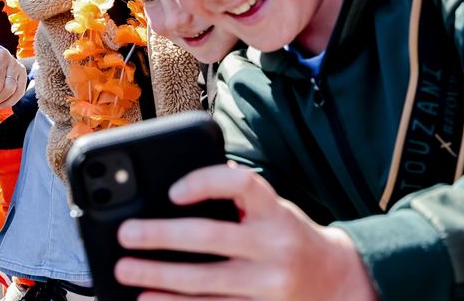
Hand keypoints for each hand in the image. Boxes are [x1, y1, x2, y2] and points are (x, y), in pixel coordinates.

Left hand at [115, 164, 376, 300]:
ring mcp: (268, 284)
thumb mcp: (275, 208)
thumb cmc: (291, 236)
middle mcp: (274, 246)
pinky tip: (149, 300)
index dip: (206, 182)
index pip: (242, 184)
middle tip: (128, 233)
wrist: (338, 282)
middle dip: (162, 235)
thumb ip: (240, 196)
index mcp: (275, 211)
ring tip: (126, 269)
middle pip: (210, 238)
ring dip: (159, 276)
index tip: (173, 191)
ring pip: (205, 281)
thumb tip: (189, 175)